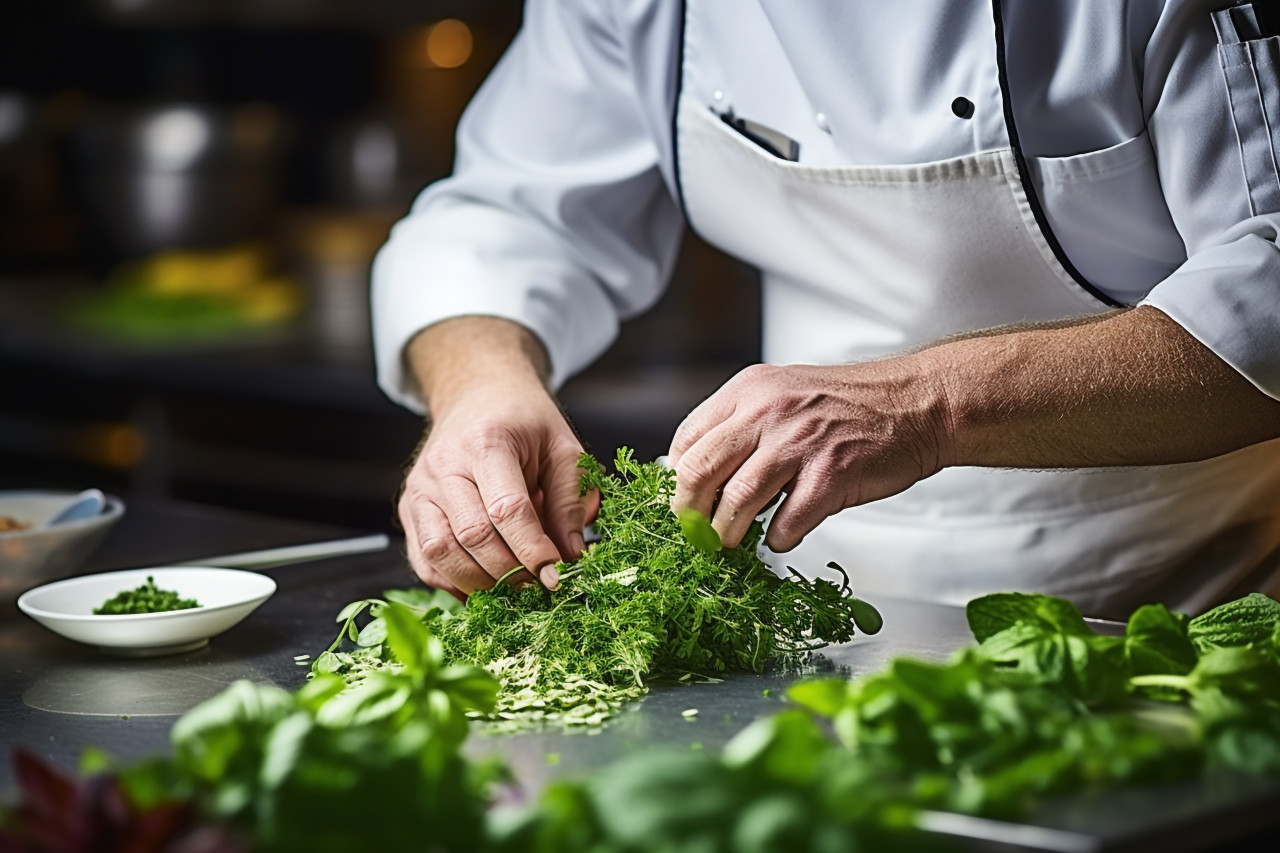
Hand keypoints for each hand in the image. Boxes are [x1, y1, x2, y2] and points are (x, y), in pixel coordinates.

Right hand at [399, 383, 594, 597]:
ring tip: (513, 587)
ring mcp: (420, 489)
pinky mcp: (409, 509)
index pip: (506, 509)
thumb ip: (571, 499)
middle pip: (472, 536)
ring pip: (440, 553)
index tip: (556, 574)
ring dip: (480, 583)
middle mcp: (444, 466)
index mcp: (486, 442)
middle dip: (510, 571)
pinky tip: (483, 585)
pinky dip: (453, 583)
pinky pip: (424, 561)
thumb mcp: (562, 447)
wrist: (477, 397)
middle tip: (538, 585)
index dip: (533, 549)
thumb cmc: (523, 422)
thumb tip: (572, 555)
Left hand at [668, 361, 951, 551]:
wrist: (918, 404)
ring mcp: (798, 445)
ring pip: (735, 503)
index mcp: (749, 390)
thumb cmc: (851, 405)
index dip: (676, 480)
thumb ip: (744, 424)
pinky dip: (778, 540)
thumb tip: (703, 475)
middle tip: (695, 535)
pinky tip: (783, 536)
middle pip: (698, 473)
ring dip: (727, 535)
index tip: (682, 503)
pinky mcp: (830, 478)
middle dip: (688, 515)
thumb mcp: (784, 392)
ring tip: (731, 544)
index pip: (687, 440)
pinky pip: (785, 525)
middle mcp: (767, 413)